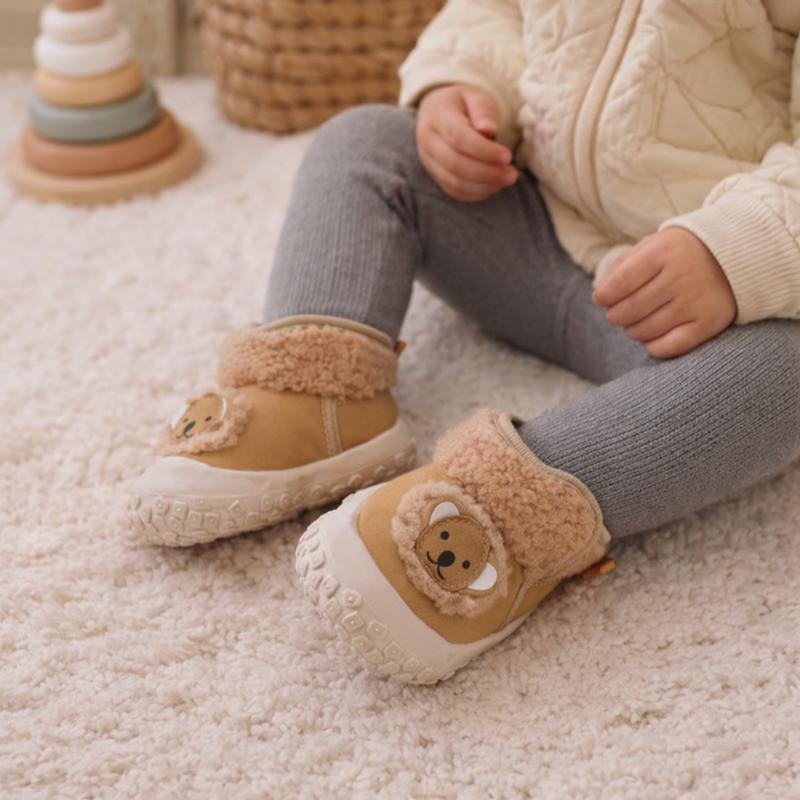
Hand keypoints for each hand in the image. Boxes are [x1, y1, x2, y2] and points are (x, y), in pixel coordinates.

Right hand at [416, 84, 518, 201]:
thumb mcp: (475, 96)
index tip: (507, 156)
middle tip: (512, 173)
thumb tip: (489, 130)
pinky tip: (495, 185)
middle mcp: (428, 141)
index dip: (483, 150)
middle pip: (455, 164)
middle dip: (486, 172)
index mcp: (437, 117)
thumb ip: (483, 110)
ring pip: (454, 182)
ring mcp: (429, 162)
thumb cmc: (463, 104)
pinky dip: (477, 193)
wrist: (440, 112)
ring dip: (484, 186)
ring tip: (507, 179)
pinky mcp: (436, 176)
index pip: (458, 138)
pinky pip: (455, 191)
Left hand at [592, 228, 737, 358]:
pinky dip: (651, 346)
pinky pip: (666, 347)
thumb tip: (600, 294)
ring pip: (643, 331)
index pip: (619, 283)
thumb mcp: (653, 245)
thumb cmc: (682, 253)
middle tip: (618, 312)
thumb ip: (623, 265)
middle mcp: (681, 276)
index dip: (604, 296)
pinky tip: (652, 335)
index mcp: (664, 251)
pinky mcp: (709, 323)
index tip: (602, 298)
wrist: (738, 256)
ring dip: (632, 330)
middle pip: (628, 310)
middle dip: (615, 315)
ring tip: (637, 320)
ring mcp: (696, 301)